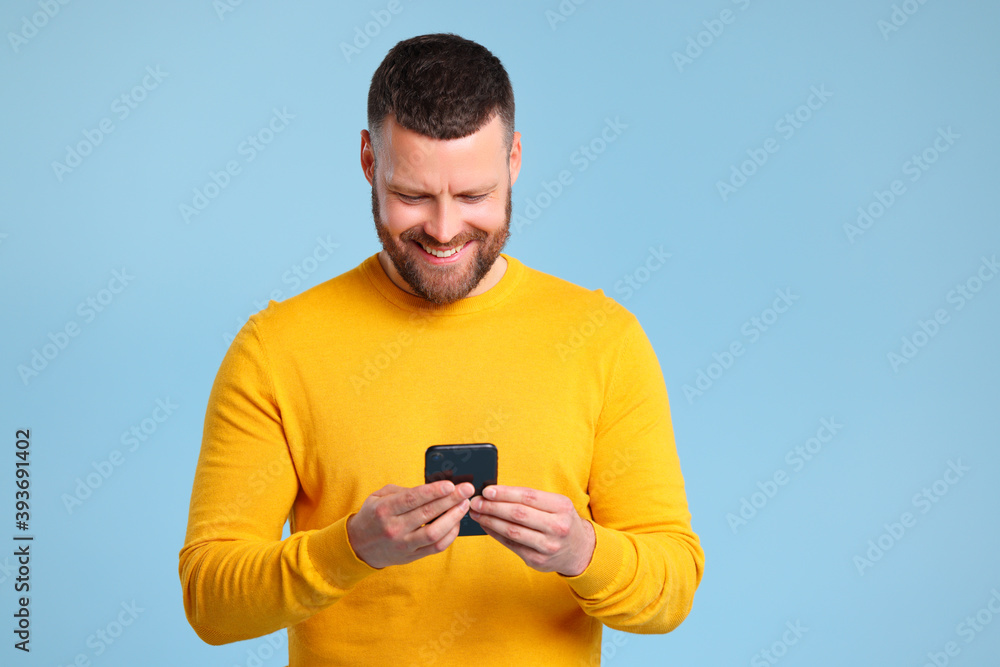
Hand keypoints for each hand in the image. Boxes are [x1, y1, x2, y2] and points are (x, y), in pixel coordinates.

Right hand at [346, 481, 475, 568]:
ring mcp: (403, 545)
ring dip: (453, 518)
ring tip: (464, 505)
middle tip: (467, 489)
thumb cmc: (373, 515)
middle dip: (451, 500)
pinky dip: (450, 535)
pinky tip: (457, 522)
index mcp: (384, 510)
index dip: (433, 491)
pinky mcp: (411, 556)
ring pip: (434, 533)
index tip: (451, 485)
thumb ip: (403, 490)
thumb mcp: (379, 496)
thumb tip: (432, 487)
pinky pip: (436, 547)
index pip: (412, 499)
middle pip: (427, 513)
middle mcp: (394, 528)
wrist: (359, 546)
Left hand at [469, 485, 595, 575]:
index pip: (528, 497)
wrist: (580, 550)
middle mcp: (557, 527)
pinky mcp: (538, 560)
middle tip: (476, 502)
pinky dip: (496, 534)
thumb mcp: (557, 505)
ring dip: (490, 521)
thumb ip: (531, 499)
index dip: (505, 493)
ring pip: (513, 531)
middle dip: (493, 507)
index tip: (487, 490)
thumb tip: (495, 493)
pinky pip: (511, 545)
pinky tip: (486, 525)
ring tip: (477, 513)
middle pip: (518, 514)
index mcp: (562, 507)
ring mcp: (548, 546)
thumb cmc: (562, 520)